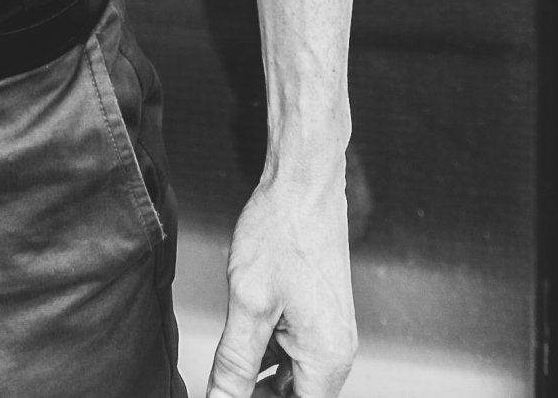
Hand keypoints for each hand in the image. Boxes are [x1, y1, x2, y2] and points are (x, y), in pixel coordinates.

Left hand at [207, 172, 356, 397]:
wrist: (303, 181)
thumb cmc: (284, 230)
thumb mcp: (249, 302)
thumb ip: (235, 363)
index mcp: (326, 358)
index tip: (229, 397)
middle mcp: (335, 350)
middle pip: (294, 397)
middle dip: (256, 395)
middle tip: (223, 384)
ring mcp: (327, 331)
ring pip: (290, 377)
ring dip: (258, 377)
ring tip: (226, 365)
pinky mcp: (317, 314)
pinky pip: (292, 351)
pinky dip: (265, 353)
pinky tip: (239, 341)